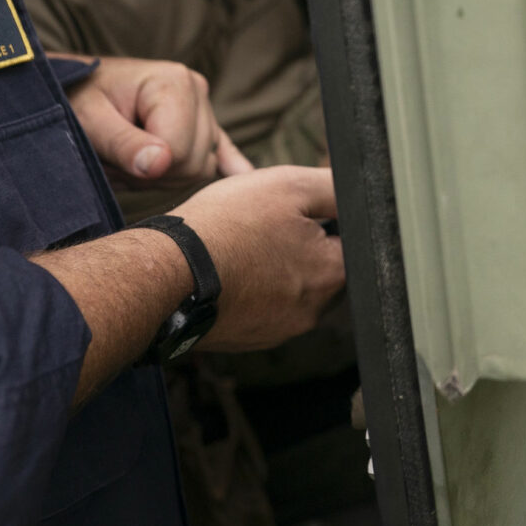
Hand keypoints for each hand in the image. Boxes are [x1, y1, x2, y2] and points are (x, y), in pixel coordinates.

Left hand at [65, 55, 252, 187]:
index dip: (145, 167)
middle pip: (194, 163)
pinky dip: (231, 164)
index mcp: (174, 82)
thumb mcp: (88, 120)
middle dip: (152, 173)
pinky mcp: (201, 122)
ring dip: (161, 174)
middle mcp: (197, 90)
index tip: (111, 158)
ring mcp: (202, 107)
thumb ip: (123, 143)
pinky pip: (223, 149)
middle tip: (115, 161)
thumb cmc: (73, 100)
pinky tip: (242, 177)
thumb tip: (160, 165)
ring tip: (128, 158)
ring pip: (201, 167)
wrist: (69, 88)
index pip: (179, 152)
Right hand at [172, 166, 344, 353]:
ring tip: (244, 246)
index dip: (327, 219)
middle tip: (267, 225)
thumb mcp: (289, 185)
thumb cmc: (227, 226)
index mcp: (331, 275)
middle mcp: (312, 311)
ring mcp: (278, 330)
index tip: (297, 211)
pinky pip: (261, 309)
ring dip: (275, 268)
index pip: (351, 244)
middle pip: (322, 269)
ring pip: (290, 289)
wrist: (167, 273)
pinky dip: (251, 290)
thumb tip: (359, 194)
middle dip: (303, 245)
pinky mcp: (248, 339)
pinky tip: (229, 270)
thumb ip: (334, 189)